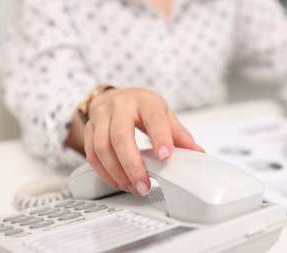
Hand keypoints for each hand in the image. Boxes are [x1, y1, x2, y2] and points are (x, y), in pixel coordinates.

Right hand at [84, 87, 203, 194]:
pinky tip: (117, 181)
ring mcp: (101, 116)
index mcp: (144, 101)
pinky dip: (104, 172)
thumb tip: (196, 152)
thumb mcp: (162, 113)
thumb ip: (178, 133)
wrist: (114, 96)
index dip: (160, 137)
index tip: (166, 157)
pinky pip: (91, 153)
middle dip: (132, 165)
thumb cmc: (140, 106)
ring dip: (116, 172)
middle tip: (143, 185)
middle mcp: (120, 105)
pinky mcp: (89, 128)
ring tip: (132, 186)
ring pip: (102, 147)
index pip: (153, 118)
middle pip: (120, 135)